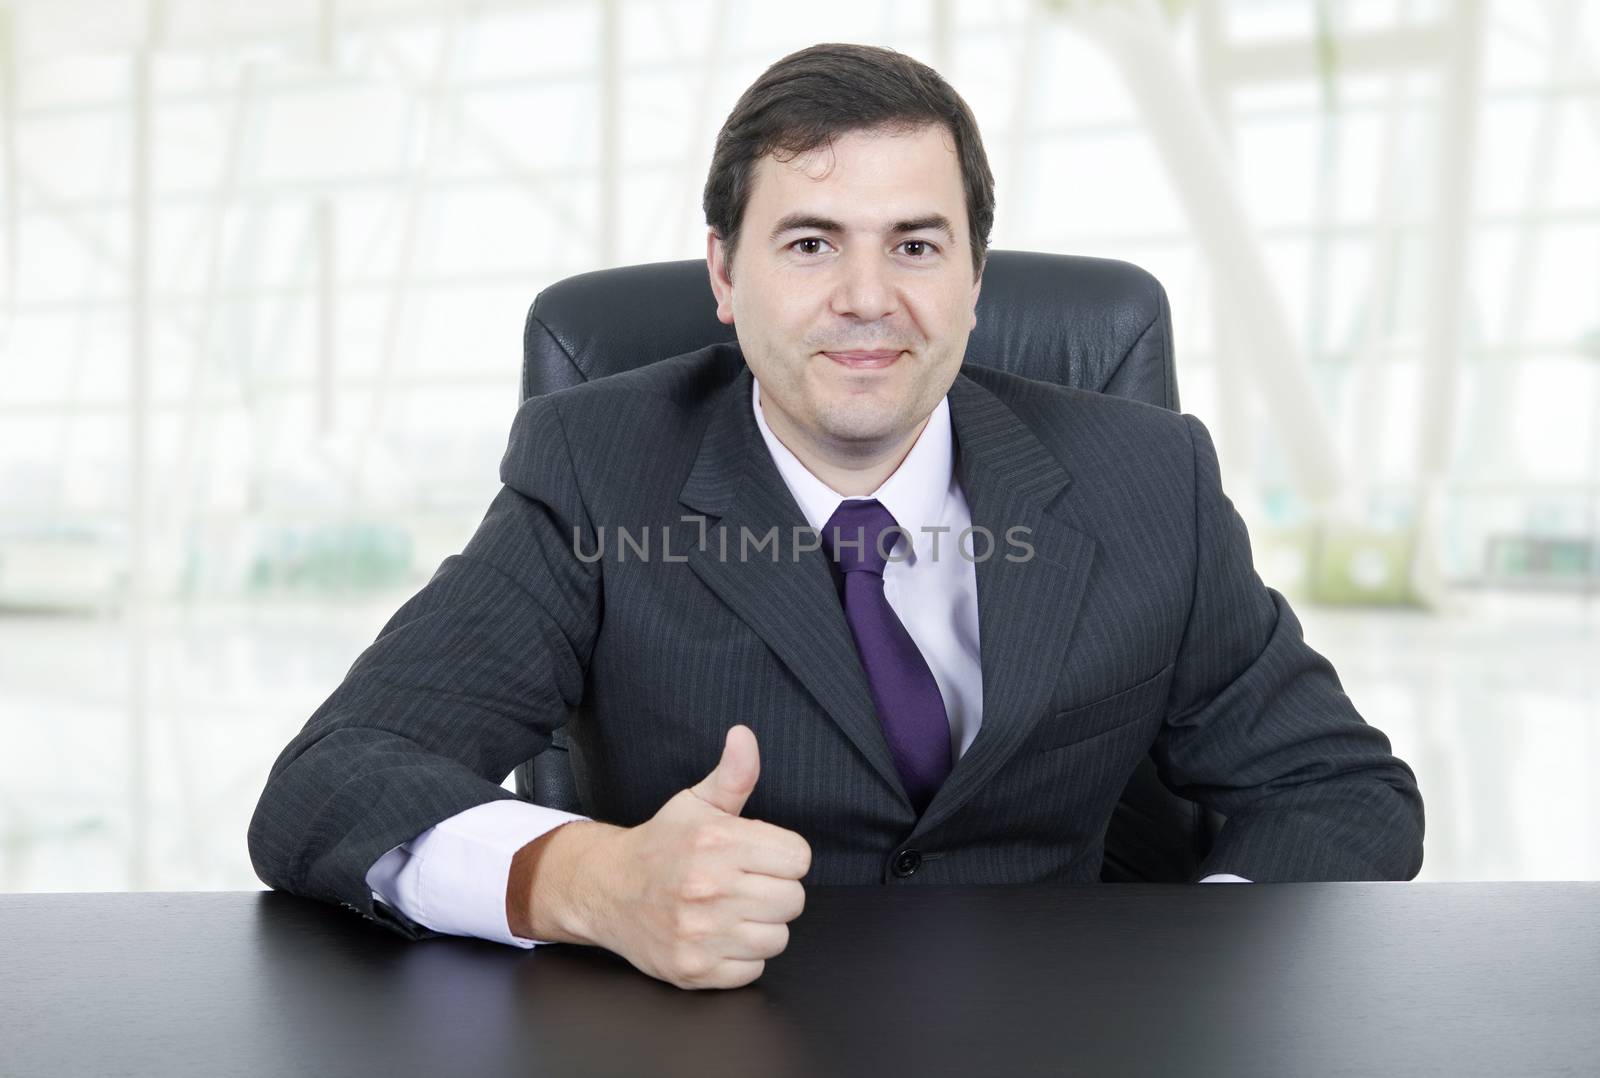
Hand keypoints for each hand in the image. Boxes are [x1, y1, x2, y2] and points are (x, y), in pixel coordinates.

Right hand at [586, 724, 811, 988]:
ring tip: (731, 910)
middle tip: (743, 884)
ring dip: (760, 926)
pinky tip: (718, 936)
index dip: (782, 856)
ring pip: (777, 937)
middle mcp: (708, 887)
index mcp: (716, 841)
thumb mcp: (696, 803)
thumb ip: (733, 774)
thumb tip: (745, 736)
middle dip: (774, 891)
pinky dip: (740, 957)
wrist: (607, 890)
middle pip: (793, 899)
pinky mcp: (694, 970)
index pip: (799, 857)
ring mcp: (700, 933)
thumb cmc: (661, 845)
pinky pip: (752, 969)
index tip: (759, 856)